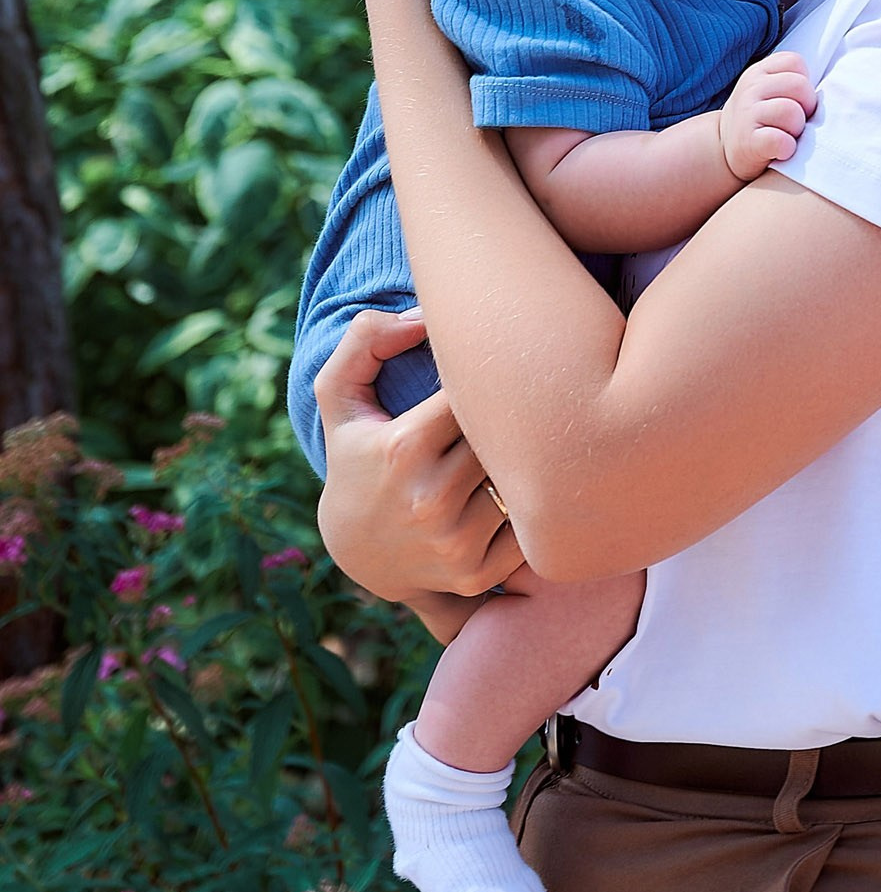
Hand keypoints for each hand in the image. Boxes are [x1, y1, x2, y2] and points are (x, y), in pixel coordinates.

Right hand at [312, 307, 524, 602]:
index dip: (490, 381)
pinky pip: (529, 526)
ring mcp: (455, 542)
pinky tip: (503, 497)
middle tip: (511, 413)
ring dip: (519, 463)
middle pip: (507, 435)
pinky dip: (525, 508)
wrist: (353, 551)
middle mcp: (431, 498)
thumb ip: (364, 339)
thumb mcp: (340, 396)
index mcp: (404, 445)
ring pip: (521, 477)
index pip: (479, 392)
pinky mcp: (477, 574)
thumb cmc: (357, 457)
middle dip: (510, 422)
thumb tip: (421, 317)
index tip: (490, 381)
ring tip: (504, 455)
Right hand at [717, 50, 816, 180]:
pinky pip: (780, 140)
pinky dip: (787, 148)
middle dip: (807, 107)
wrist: (723, 151)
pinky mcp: (748, 142)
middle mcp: (750, 88)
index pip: (795, 62)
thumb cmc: (760, 120)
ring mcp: (747, 114)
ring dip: (797, 129)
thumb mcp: (768, 91)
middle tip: (796, 122)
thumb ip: (791, 82)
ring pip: (792, 112)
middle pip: (799, 86)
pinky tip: (781, 151)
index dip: (805, 82)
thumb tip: (830, 87)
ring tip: (788, 135)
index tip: (796, 100)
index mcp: (759, 72)